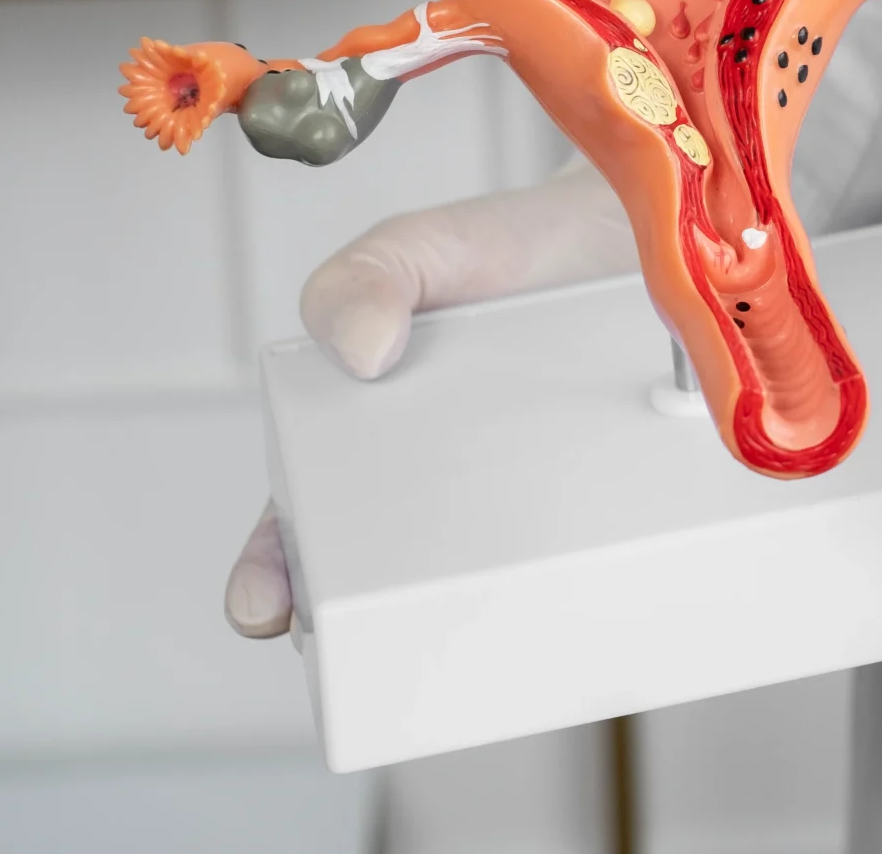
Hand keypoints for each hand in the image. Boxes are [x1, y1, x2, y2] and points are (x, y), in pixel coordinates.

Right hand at [222, 162, 633, 637]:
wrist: (616, 235)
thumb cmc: (501, 254)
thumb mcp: (418, 251)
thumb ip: (368, 276)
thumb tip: (358, 346)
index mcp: (356, 437)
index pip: (295, 523)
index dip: (270, 573)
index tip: (265, 606)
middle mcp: (425, 483)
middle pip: (376, 579)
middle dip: (359, 625)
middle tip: (361, 642)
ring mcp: (506, 497)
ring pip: (471, 587)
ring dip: (467, 621)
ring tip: (474, 647)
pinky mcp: (579, 498)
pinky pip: (566, 562)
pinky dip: (564, 591)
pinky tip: (576, 608)